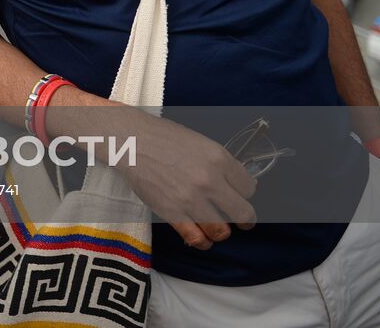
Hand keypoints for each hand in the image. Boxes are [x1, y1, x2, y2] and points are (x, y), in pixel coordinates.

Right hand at [116, 112, 257, 249]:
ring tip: (220, 230)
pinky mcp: (172, 212)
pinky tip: (203, 239)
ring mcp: (190, 199)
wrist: (130, 140)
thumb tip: (237, 183)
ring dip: (223, 232)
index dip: (246, 193)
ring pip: (222, 230)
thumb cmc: (163, 138)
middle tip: (242, 220)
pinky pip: (196, 237)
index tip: (239, 195)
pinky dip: (203, 242)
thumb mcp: (200, 143)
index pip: (249, 187)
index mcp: (219, 158)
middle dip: (245, 219)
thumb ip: (221, 163)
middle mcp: (209, 180)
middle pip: (243, 212)